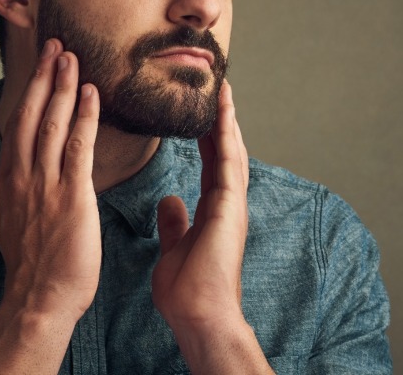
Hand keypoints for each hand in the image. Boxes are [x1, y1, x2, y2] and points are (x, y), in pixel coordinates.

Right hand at [0, 38, 100, 323]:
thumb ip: (21, 190)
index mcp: (10, 180)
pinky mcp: (70, 195)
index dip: (30, 91)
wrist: (38, 299)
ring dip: (62, 86)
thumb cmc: (34, 266)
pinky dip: (84, 116)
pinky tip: (91, 93)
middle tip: (54, 44)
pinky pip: (77, 146)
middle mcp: (22, 175)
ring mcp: (44, 184)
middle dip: (43, 77)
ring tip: (70, 56)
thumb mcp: (15, 220)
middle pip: (31, 114)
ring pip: (52, 123)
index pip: (18, 124)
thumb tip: (26, 173)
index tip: (39, 65)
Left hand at [152, 80, 250, 336]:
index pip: (212, 163)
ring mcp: (231, 204)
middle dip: (221, 119)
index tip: (202, 111)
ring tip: (222, 89)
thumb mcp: (174, 246)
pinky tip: (222, 113)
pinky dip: (226, 136)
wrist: (199, 315)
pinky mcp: (230, 207)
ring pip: (232, 151)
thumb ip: (175, 222)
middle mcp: (226, 202)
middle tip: (217, 88)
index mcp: (213, 209)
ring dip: (227, 119)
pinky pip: (229, 163)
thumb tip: (170, 200)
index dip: (208, 135)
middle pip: (226, 151)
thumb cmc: (187, 290)